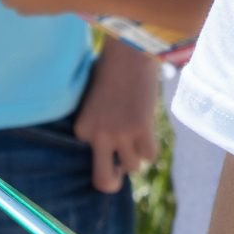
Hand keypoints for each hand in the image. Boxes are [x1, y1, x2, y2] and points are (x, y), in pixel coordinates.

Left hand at [71, 38, 158, 193]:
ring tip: (137, 133)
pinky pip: (150, 155)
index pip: (89, 157)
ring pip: (133, 167)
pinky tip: (148, 126)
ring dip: (137, 154)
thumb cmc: (111, 70)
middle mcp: (98, 135)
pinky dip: (151, 145)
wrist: (129, 51)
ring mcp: (120, 133)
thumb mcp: (93, 101)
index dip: (103, 149)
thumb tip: (109, 150)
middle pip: (103, 181)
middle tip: (119, 172)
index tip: (110, 135)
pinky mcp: (141, 128)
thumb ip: (97, 124)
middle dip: (113, 183)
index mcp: (82, 128)